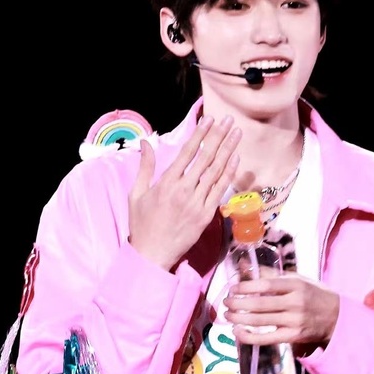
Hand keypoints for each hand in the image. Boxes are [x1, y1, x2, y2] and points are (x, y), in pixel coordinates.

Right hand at [128, 115, 240, 268]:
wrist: (152, 253)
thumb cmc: (142, 223)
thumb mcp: (137, 193)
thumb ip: (145, 167)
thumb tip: (146, 142)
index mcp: (166, 183)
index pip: (187, 152)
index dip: (200, 134)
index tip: (210, 119)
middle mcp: (184, 190)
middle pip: (206, 158)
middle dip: (219, 137)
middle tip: (229, 120)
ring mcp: (197, 203)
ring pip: (216, 171)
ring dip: (228, 150)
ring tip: (237, 134)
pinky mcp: (206, 215)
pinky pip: (220, 190)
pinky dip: (229, 173)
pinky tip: (236, 158)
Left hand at [223, 274, 339, 345]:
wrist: (335, 317)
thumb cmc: (313, 294)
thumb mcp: (296, 279)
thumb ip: (269, 273)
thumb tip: (243, 264)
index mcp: (295, 285)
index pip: (266, 285)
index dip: (246, 287)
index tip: (233, 288)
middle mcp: (295, 303)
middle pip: (260, 304)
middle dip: (238, 304)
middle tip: (226, 302)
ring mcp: (294, 321)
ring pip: (260, 321)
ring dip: (239, 319)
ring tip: (228, 315)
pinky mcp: (292, 337)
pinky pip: (266, 339)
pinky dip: (249, 336)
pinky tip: (238, 331)